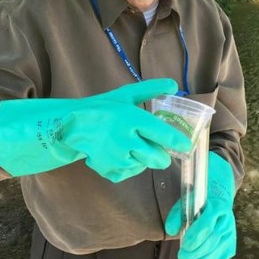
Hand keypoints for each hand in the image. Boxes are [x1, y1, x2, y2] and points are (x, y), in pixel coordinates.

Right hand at [0, 78, 191, 180]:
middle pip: (158, 158)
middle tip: (158, 148)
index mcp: (133, 119)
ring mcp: (117, 158)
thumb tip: (174, 85)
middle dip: (162, 155)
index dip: (178, 142)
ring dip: (144, 159)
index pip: (163, 134)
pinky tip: (122, 154)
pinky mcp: (109, 170)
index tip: (187, 145)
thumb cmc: (103, 108)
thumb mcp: (126, 95)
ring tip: (132, 146)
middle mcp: (126, 140)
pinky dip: (130, 166)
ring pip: (145, 166)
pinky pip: (130, 173)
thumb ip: (151, 90)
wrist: (72, 126)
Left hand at [165, 152, 235, 258]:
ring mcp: (231, 234)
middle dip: (195, 253)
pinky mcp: (231, 245)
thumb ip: (176, 214)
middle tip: (181, 257)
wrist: (219, 197)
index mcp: (217, 207)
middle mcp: (227, 221)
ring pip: (215, 253)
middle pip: (211, 242)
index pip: (206, 226)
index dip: (195, 238)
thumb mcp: (186, 201)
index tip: (183, 246)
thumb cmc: (199, 201)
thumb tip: (171, 230)